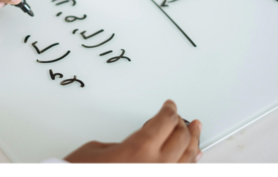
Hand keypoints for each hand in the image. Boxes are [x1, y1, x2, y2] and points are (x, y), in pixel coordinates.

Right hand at [64, 100, 202, 165]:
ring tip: (195, 132)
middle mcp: (157, 165)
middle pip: (181, 137)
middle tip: (179, 118)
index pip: (166, 121)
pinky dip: (190, 163)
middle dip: (181, 124)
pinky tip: (193, 157)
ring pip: (188, 158)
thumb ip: (124, 143)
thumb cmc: (81, 172)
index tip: (169, 106)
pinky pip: (183, 172)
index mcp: (140, 148)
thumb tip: (138, 145)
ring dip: (193, 142)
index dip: (169, 110)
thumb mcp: (98, 149)